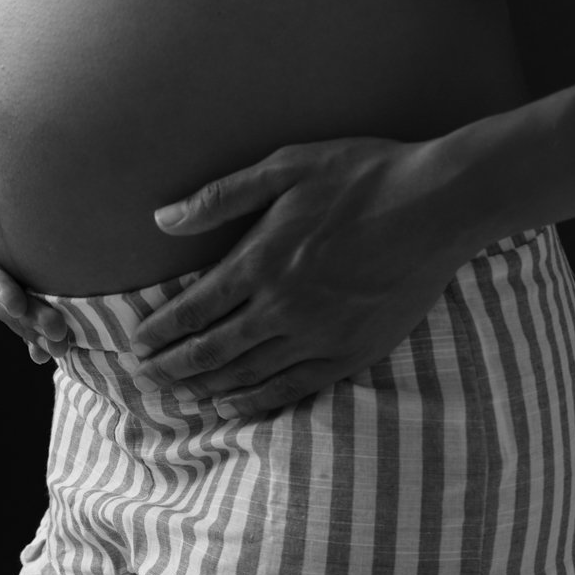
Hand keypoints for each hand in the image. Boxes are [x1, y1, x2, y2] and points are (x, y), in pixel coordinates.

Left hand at [131, 135, 479, 418]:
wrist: (437, 204)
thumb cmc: (361, 176)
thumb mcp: (286, 167)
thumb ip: (221, 197)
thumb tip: (163, 219)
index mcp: (261, 262)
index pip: (193, 309)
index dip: (159, 331)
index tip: (136, 344)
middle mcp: (282, 308)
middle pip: (211, 350)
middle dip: (172, 368)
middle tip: (145, 379)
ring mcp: (318, 336)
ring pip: (247, 375)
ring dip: (206, 389)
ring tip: (180, 396)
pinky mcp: (351, 353)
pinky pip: (293, 388)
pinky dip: (257, 402)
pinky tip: (236, 406)